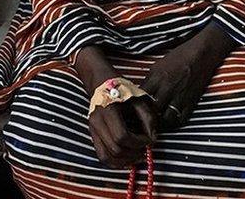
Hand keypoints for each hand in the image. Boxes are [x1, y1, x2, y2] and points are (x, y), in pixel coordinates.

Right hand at [73, 46, 156, 166]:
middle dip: (133, 153)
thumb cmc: (123, 89)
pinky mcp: (92, 135)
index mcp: (108, 111)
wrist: (102, 82)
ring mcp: (92, 130)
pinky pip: (102, 156)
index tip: (149, 139)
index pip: (122, 136)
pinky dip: (115, 162)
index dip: (138, 142)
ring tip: (137, 155)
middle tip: (145, 150)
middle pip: (115, 149)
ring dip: (124, 161)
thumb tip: (152, 138)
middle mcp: (97, 122)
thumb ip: (148, 118)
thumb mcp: (140, 99)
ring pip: (107, 157)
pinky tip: (127, 157)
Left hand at [140, 23, 233, 129]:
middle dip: (147, 116)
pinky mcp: (192, 101)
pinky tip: (171, 120)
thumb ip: (149, 80)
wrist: (201, 54)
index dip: (136, 105)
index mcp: (157, 77)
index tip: (134, 110)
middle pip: (152, 110)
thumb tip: (140, 93)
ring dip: (161, 123)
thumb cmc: (180, 56)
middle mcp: (168, 88)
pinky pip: (182, 119)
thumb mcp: (159, 64)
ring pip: (167, 119)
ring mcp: (180, 96)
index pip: (141, 97)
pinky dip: (175, 123)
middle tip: (144, 120)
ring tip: (157, 123)